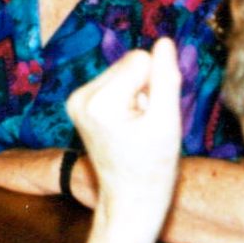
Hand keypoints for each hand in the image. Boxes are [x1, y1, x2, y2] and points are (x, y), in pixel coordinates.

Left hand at [67, 39, 182, 242]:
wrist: (130, 200)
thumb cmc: (152, 168)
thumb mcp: (168, 123)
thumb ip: (166, 78)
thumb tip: (164, 42)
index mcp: (98, 101)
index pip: (140, 58)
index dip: (156, 85)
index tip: (152, 118)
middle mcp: (79, 96)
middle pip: (129, 62)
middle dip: (145, 89)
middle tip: (145, 126)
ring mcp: (75, 101)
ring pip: (123, 70)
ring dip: (137, 95)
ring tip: (136, 129)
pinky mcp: (78, 104)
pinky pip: (113, 82)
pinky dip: (126, 100)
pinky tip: (127, 127)